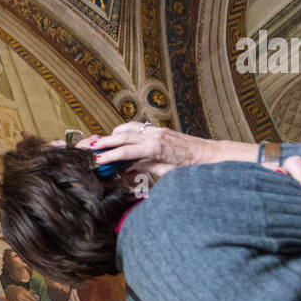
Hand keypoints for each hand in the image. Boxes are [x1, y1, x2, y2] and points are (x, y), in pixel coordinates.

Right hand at [81, 122, 207, 177]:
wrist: (210, 155)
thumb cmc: (191, 167)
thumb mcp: (167, 172)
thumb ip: (147, 167)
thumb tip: (130, 168)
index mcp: (156, 149)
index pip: (126, 152)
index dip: (110, 156)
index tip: (98, 160)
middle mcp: (155, 136)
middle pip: (123, 136)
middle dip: (105, 141)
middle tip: (90, 147)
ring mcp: (157, 131)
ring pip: (129, 128)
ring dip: (114, 134)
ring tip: (102, 141)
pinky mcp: (160, 130)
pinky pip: (138, 127)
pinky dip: (126, 130)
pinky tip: (120, 135)